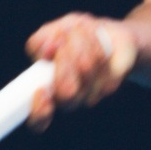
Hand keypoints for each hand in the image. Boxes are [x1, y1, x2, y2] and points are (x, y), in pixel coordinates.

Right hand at [24, 13, 138, 129]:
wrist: (112, 35)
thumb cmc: (77, 35)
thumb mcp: (54, 30)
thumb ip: (40, 40)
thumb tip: (45, 50)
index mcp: (45, 91)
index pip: (39, 119)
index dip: (39, 112)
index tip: (40, 91)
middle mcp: (67, 98)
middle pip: (65, 94)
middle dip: (64, 62)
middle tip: (62, 42)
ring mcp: (90, 94)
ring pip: (84, 72)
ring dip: (81, 44)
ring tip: (80, 31)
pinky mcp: (110, 85)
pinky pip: (101, 65)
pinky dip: (96, 45)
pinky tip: (96, 39)